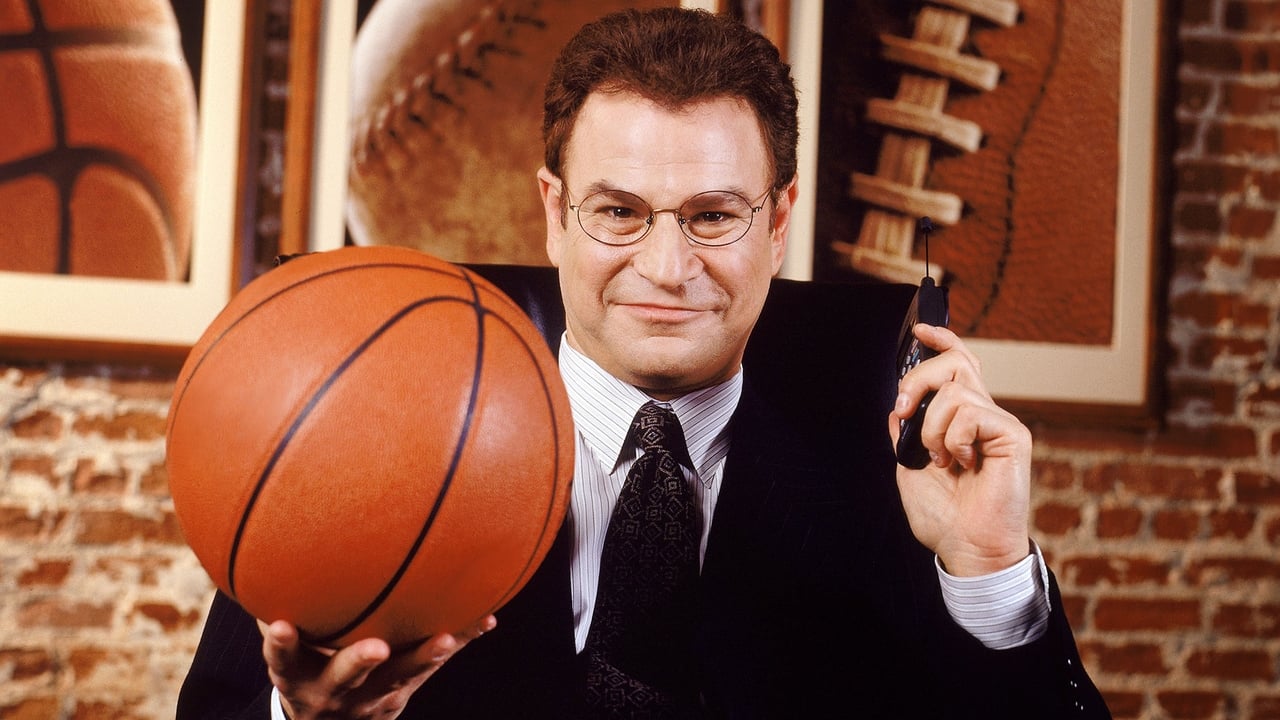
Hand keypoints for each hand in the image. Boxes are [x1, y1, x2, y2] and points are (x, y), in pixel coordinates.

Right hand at [258, 615, 496, 719]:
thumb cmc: (305, 666)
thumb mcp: (286, 653)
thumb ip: (280, 615)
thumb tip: (272, 553)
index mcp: (297, 676)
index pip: (283, 660)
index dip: (281, 645)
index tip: (282, 626)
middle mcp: (333, 690)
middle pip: (345, 675)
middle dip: (360, 660)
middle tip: (376, 647)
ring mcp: (370, 698)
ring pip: (399, 676)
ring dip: (423, 658)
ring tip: (444, 639)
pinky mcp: (402, 692)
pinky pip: (432, 667)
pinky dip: (459, 641)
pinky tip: (485, 620)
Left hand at [889, 324, 1031, 576]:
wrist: (966, 547)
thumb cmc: (944, 514)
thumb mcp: (909, 464)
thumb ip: (905, 430)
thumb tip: (899, 405)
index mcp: (960, 418)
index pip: (958, 365)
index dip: (942, 341)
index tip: (921, 329)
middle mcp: (983, 415)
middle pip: (955, 363)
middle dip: (918, 378)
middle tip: (904, 411)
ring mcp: (999, 423)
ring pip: (955, 390)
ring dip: (932, 426)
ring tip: (940, 459)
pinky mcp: (1013, 436)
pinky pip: (971, 412)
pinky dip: (953, 438)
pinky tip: (962, 464)